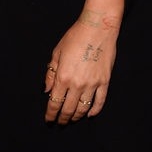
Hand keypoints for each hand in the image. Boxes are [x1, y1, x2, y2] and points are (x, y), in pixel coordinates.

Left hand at [43, 10, 119, 124]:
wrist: (98, 28)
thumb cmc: (75, 37)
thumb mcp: (56, 53)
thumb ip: (51, 74)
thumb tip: (47, 90)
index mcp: (63, 77)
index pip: (54, 102)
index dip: (50, 113)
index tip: (49, 119)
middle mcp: (77, 84)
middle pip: (68, 109)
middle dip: (62, 118)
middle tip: (59, 123)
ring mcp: (92, 84)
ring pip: (83, 108)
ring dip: (76, 116)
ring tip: (72, 119)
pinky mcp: (104, 81)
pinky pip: (100, 101)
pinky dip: (94, 110)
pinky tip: (89, 114)